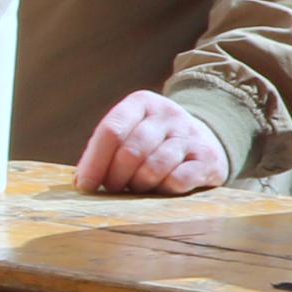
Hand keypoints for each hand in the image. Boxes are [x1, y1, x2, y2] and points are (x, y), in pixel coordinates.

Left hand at [74, 90, 229, 195]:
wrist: (205, 140)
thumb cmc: (154, 144)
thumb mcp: (130, 133)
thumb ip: (106, 150)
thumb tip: (82, 181)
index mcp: (142, 103)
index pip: (112, 130)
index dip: (94, 161)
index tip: (85, 186)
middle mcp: (169, 114)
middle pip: (131, 151)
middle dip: (116, 177)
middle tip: (113, 188)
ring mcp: (191, 135)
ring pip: (154, 167)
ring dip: (139, 185)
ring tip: (138, 187)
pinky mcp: (208, 158)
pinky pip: (178, 180)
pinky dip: (164, 189)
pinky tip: (162, 188)